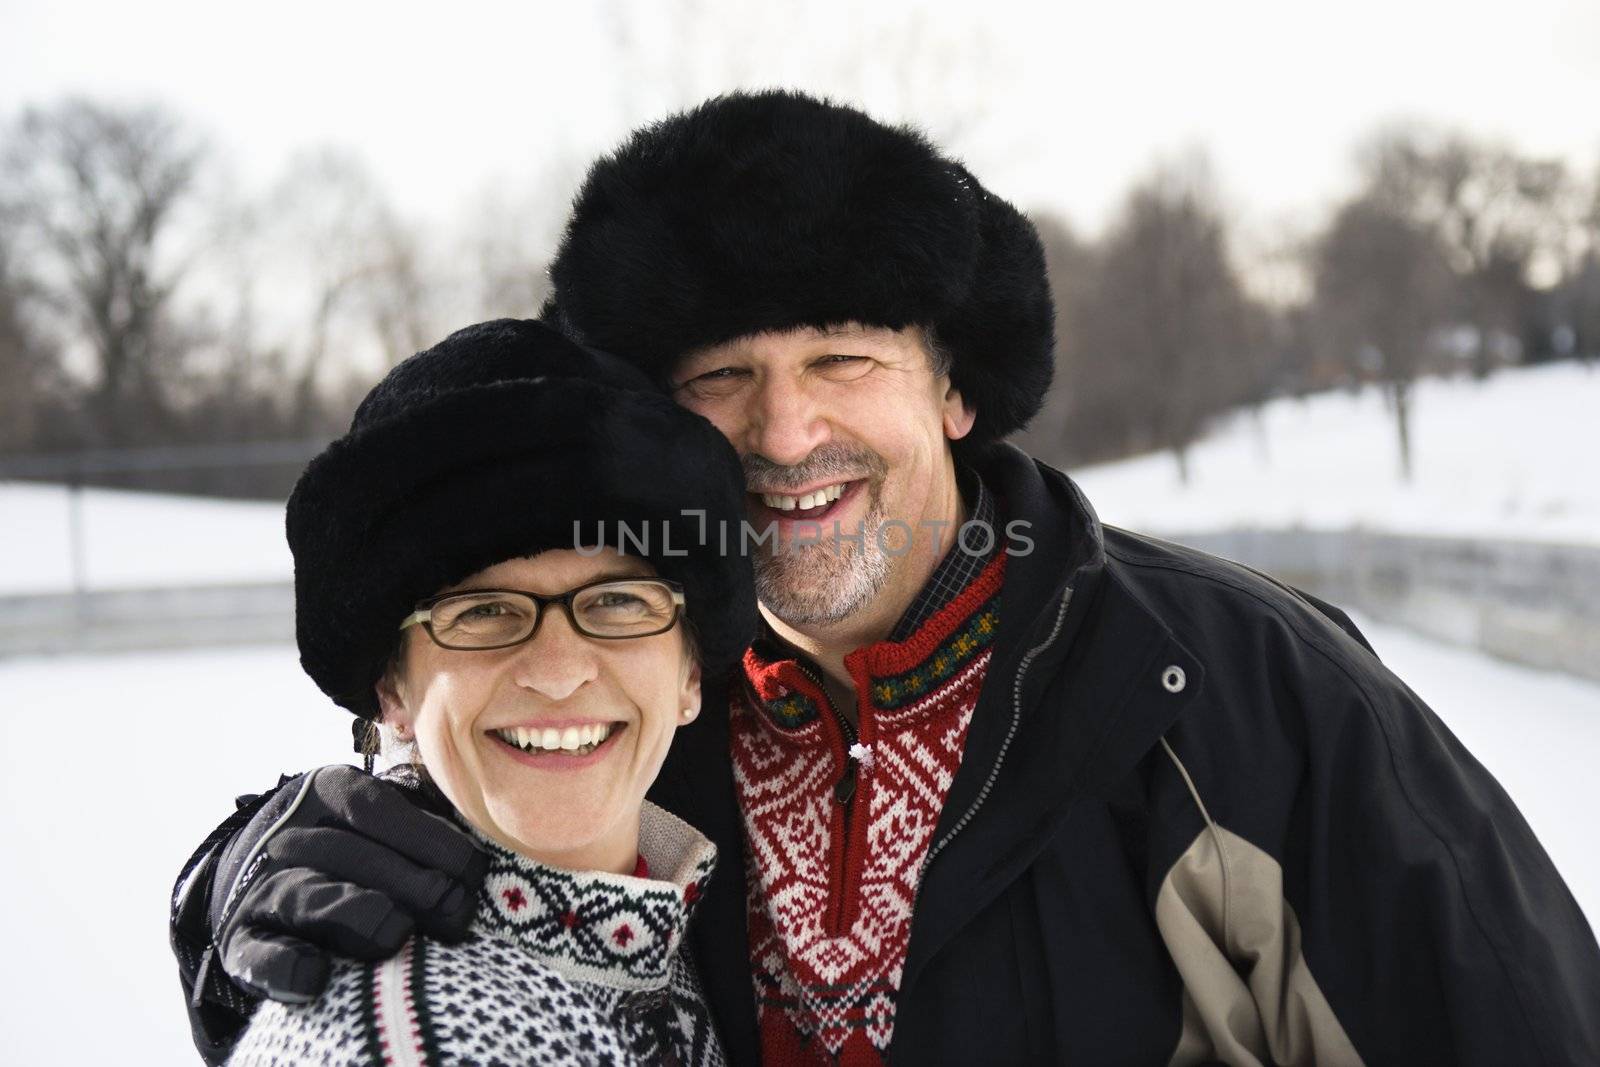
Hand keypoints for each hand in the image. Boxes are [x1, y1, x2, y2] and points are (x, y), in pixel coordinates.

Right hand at [209, 764, 487, 1002]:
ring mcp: (263, 888)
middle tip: (455, 911)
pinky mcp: (242, 940)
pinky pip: (260, 954)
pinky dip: (287, 967)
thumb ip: (428, 812)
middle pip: (349, 854)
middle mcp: (292, 834)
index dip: (429, 839)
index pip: (377, 807)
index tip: (470, 871)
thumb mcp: (387, 812)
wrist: (267, 870)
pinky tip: (318, 976)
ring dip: (357, 914)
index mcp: (331, 791)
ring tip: (398, 932)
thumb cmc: (360, 842)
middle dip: (412, 885)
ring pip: (307, 897)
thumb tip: (479, 828)